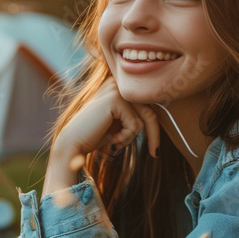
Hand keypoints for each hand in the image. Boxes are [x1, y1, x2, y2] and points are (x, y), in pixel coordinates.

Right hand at [43, 78, 160, 197]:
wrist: (73, 143)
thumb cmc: (95, 135)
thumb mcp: (121, 122)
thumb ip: (137, 114)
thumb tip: (165, 111)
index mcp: (120, 86)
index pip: (148, 103)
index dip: (154, 126)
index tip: (156, 149)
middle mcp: (119, 83)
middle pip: (151, 108)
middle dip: (154, 133)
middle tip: (155, 154)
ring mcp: (116, 89)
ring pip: (146, 116)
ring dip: (132, 136)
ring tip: (116, 142)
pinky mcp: (115, 99)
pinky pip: (135, 124)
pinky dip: (126, 137)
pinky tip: (112, 139)